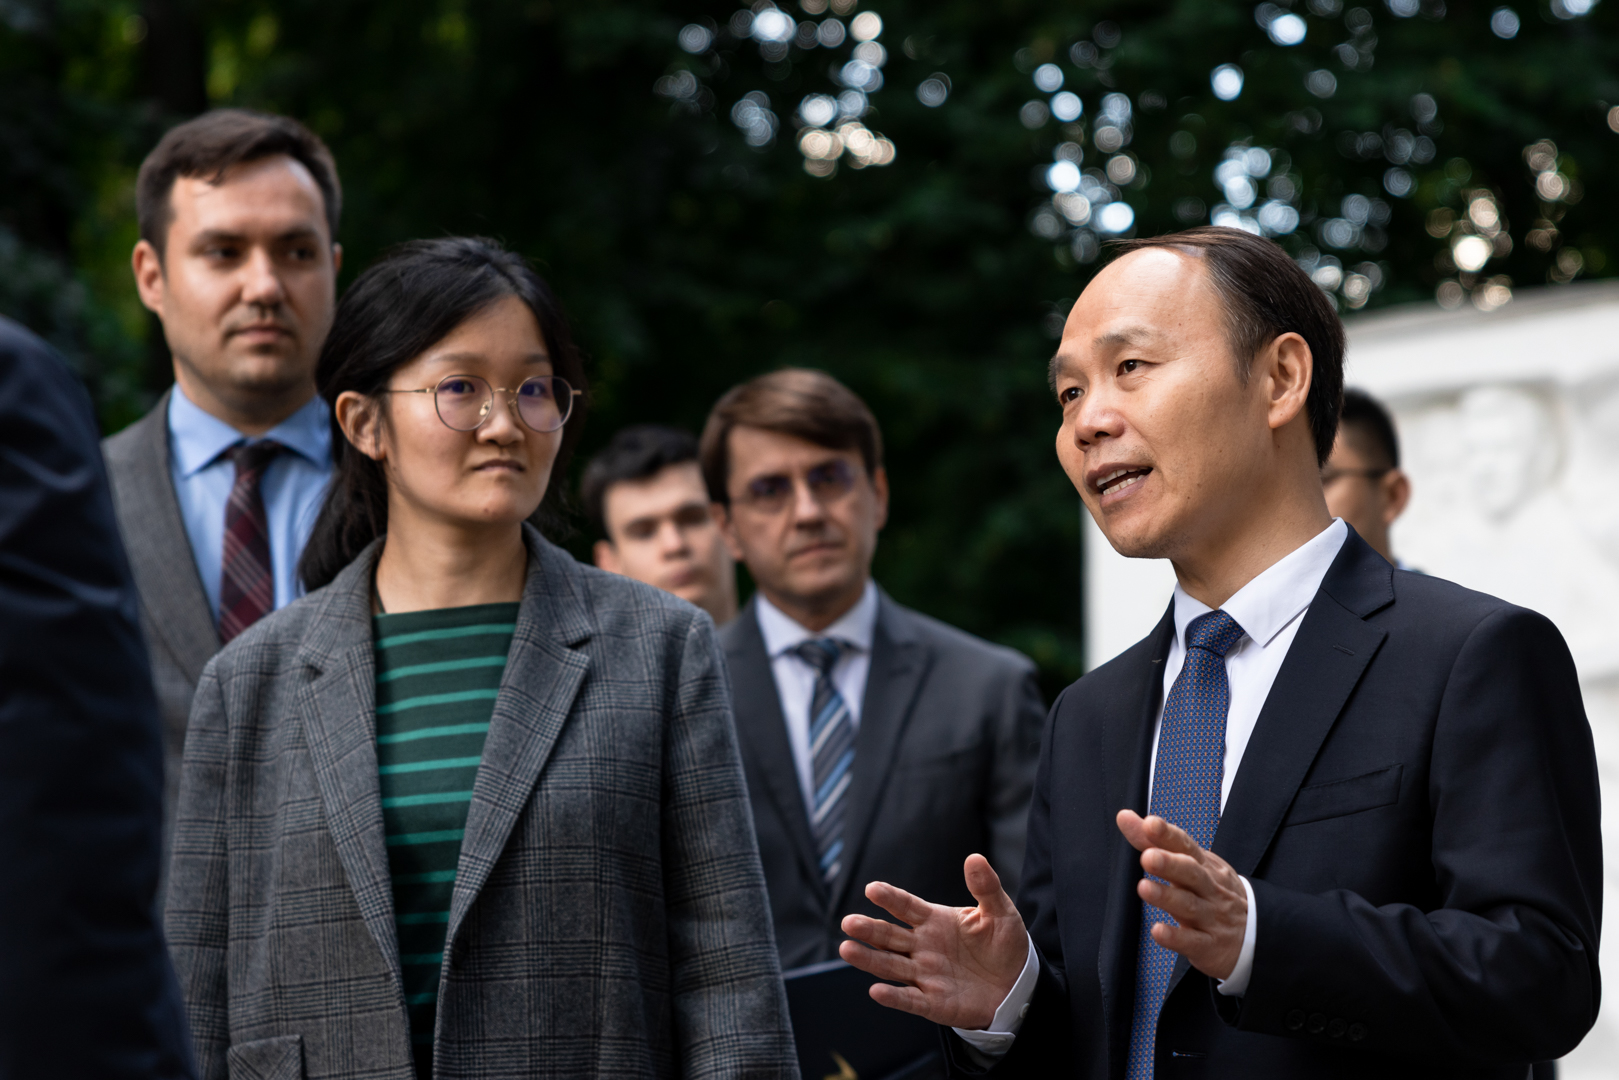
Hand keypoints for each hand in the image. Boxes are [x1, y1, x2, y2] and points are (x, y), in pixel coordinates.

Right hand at [838, 854, 1029, 1029]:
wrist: (1017, 985)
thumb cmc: (1004, 945)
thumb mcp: (1000, 912)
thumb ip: (986, 887)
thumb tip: (974, 858)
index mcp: (934, 920)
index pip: (906, 906)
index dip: (890, 898)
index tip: (872, 889)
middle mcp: (922, 946)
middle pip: (890, 936)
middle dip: (869, 930)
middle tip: (848, 923)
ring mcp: (925, 974)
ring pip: (891, 965)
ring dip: (869, 959)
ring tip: (847, 949)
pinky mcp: (933, 1002)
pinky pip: (910, 1000)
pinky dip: (894, 997)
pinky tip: (877, 991)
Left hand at [1117, 810, 1246, 979]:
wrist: (1257, 933)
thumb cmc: (1213, 892)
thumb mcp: (1190, 864)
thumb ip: (1155, 842)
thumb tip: (1124, 816)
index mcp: (1203, 865)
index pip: (1185, 845)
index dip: (1168, 834)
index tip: (1149, 824)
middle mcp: (1209, 888)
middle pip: (1191, 873)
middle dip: (1170, 864)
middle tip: (1148, 857)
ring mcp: (1211, 917)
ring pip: (1189, 905)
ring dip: (1166, 896)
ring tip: (1144, 887)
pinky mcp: (1209, 945)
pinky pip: (1193, 941)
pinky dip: (1175, 937)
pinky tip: (1158, 931)